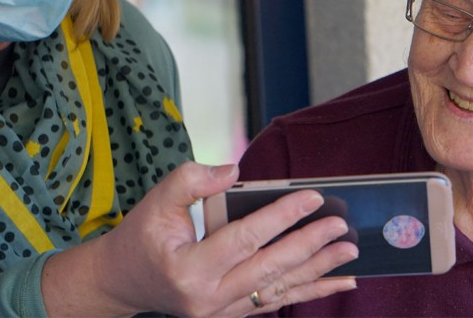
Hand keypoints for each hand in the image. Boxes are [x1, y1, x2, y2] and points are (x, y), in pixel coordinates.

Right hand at [42, 161, 357, 316]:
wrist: (122, 282)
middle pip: (270, 268)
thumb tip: (235, 170)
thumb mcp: (156, 200)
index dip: (282, 216)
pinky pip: (276, 302)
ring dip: (319, 271)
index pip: (245, 238)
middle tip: (341, 226)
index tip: (313, 197)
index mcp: (189, 268)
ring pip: (279, 289)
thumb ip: (192, 179)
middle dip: (310, 245)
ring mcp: (221, 312)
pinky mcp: (231, 314)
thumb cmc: (141, 237)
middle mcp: (208, 297)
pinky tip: (337, 282)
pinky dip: (308, 291)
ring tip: (349, 254)